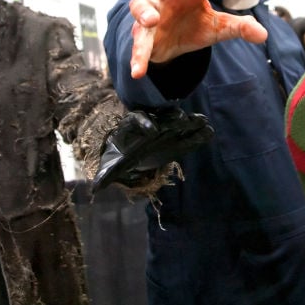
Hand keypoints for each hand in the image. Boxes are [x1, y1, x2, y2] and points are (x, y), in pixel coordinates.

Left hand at [92, 106, 213, 191]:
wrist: (134, 150)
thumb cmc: (121, 155)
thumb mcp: (112, 165)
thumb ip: (107, 175)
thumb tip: (96, 187)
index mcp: (132, 126)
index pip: (137, 120)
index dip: (145, 123)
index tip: (152, 131)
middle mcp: (151, 122)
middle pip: (162, 116)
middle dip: (172, 118)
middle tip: (181, 120)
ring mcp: (166, 126)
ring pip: (178, 120)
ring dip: (190, 121)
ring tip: (202, 122)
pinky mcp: (177, 136)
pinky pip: (188, 132)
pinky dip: (198, 132)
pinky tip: (209, 132)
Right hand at [128, 0, 266, 77]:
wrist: (172, 46)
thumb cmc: (194, 26)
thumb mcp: (219, 27)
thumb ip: (239, 27)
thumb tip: (262, 34)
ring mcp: (151, 14)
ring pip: (140, 5)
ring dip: (145, 12)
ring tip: (152, 20)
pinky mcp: (142, 35)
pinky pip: (138, 43)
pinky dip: (138, 56)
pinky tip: (139, 70)